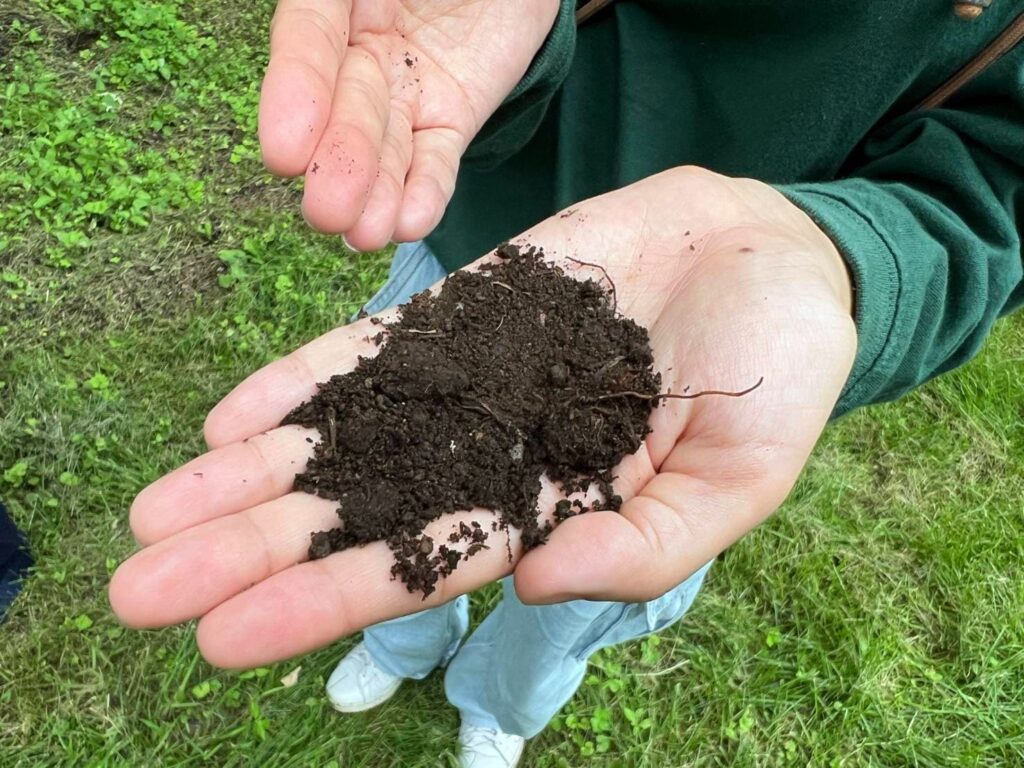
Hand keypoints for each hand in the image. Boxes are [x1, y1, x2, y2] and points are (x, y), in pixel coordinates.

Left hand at [109, 167, 855, 666]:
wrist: (769, 250)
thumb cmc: (777, 369)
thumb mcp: (744, 475)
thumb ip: (649, 544)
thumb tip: (536, 584)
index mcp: (555, 509)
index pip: (424, 565)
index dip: (328, 601)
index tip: (227, 636)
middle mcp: (494, 452)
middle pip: (356, 509)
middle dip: (251, 548)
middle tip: (140, 590)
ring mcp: (474, 379)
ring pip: (346, 434)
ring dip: (250, 473)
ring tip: (153, 513)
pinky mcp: (471, 308)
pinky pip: (377, 348)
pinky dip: (305, 382)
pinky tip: (231, 419)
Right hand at [259, 0, 558, 248]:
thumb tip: (324, 14)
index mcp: (335, 0)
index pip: (307, 41)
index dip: (295, 93)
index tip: (283, 152)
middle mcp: (361, 49)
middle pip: (347, 107)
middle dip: (339, 162)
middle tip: (328, 213)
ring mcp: (407, 87)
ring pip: (387, 144)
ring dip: (376, 192)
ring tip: (366, 234)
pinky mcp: (450, 116)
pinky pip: (436, 158)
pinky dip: (426, 190)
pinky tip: (411, 221)